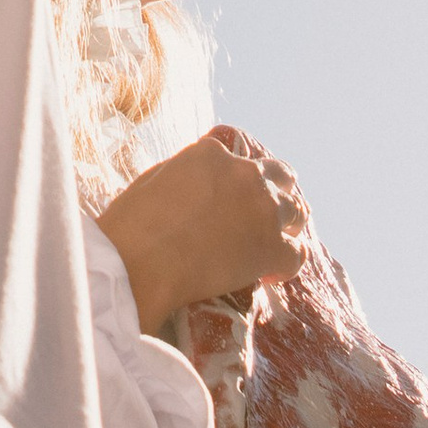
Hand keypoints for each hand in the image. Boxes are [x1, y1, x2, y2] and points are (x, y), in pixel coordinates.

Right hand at [98, 127, 308, 334]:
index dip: (236, 182)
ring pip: (295, 211)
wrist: (138, 264)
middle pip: (279, 176)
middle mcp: (244, 173)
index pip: (238, 159)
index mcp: (211, 153)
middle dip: (274, 192)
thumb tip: (194, 185)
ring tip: (272, 244)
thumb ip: (184, 175)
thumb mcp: (153, 181)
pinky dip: (287, 264)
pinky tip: (272, 274)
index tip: (229, 201)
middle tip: (263, 216)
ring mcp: (263, 210)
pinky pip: (296, 254)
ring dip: (286, 226)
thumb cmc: (130, 226)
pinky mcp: (271, 248)